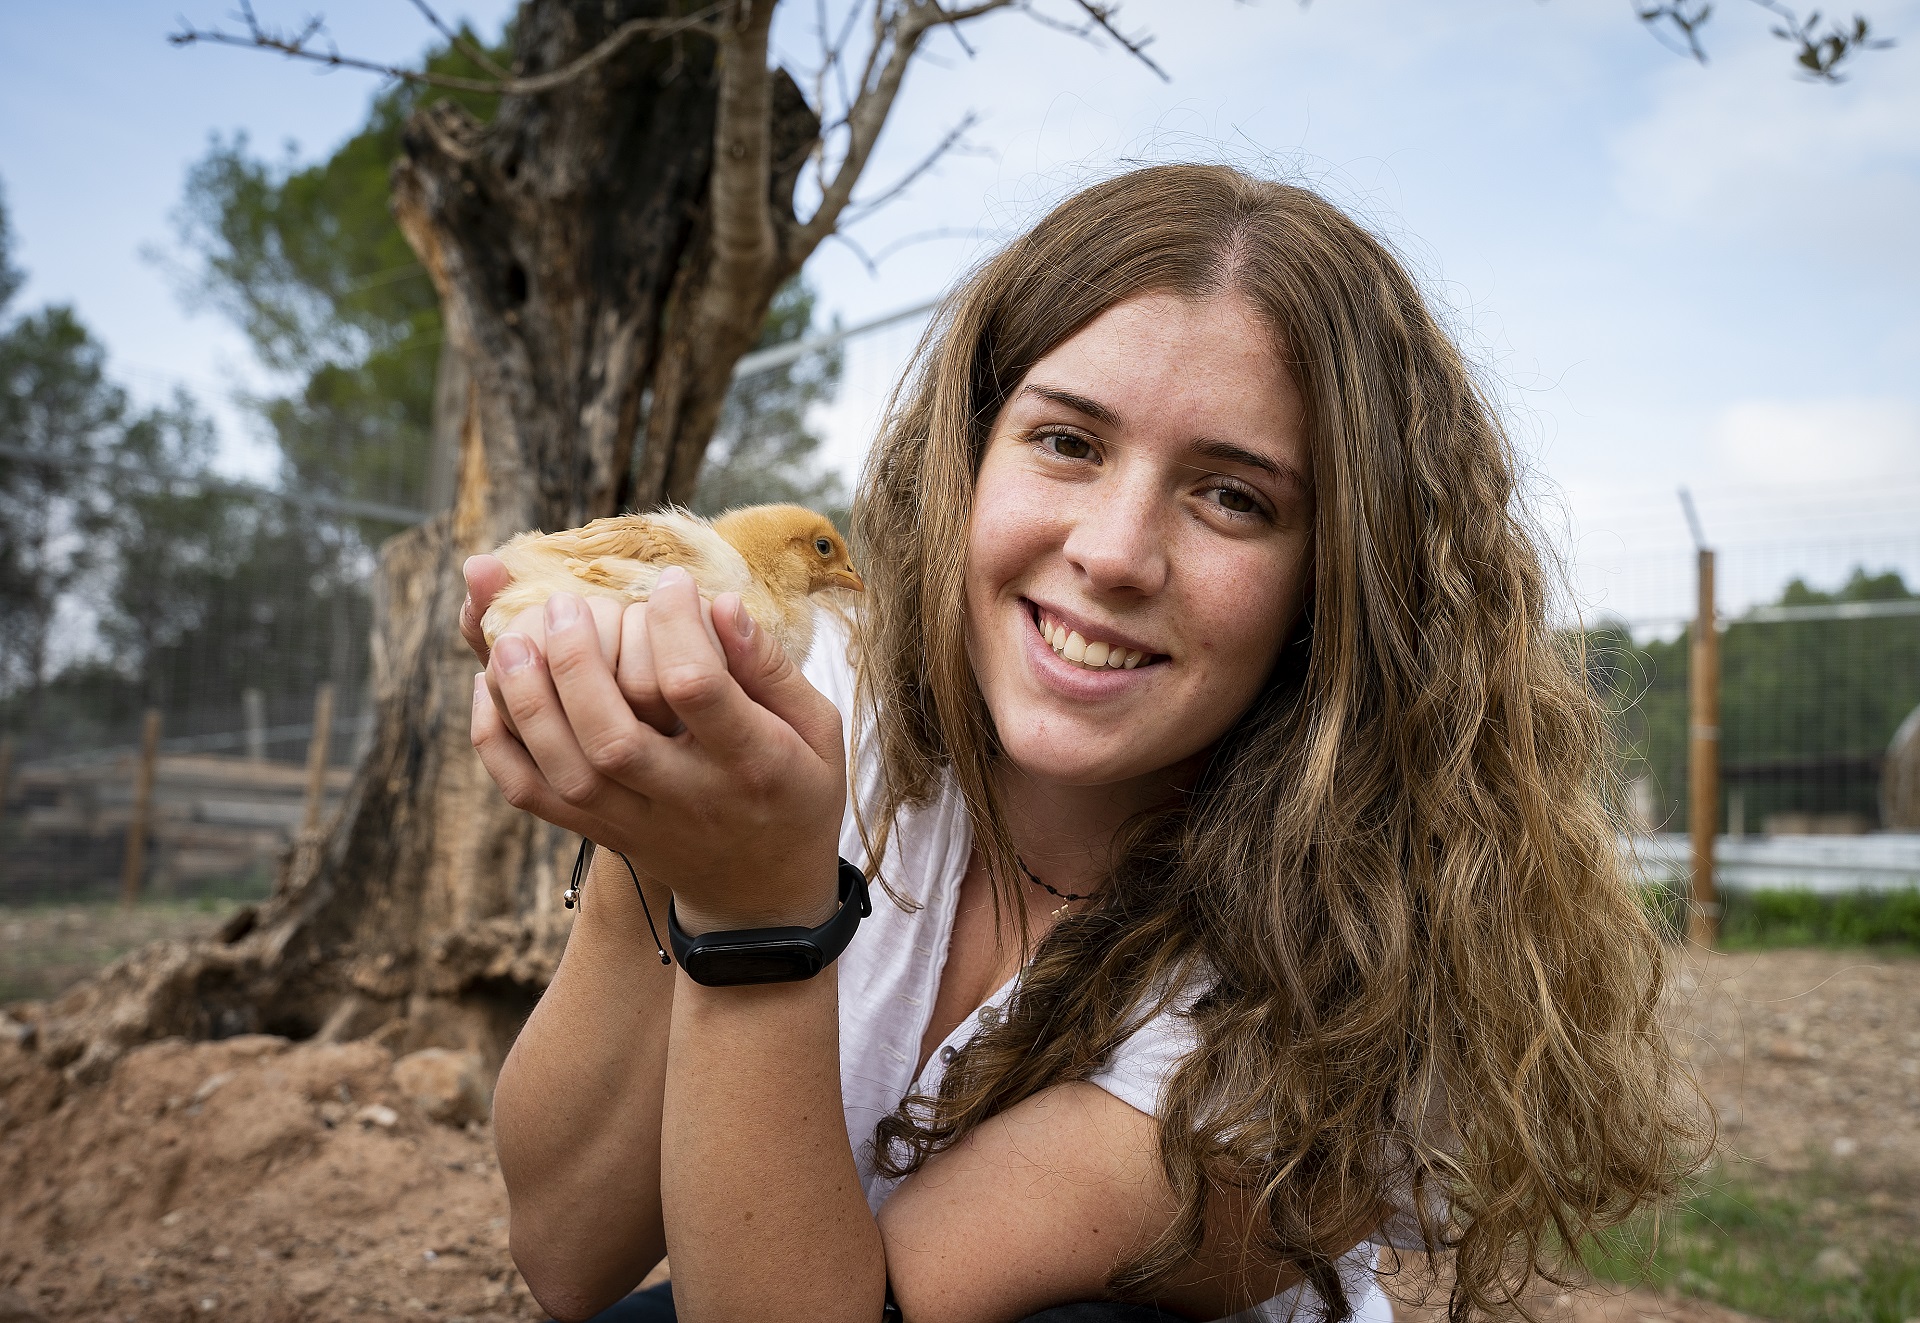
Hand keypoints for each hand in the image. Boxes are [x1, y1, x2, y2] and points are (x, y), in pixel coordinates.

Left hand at [472, 567, 845, 932]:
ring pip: (565, 770)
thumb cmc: (795, 791)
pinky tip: (491, 689)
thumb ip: (769, 668)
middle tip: (568, 604)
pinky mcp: (599, 833)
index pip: (697, 690)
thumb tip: (718, 603)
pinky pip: (532, 796)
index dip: (674, 625)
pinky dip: (498, 744)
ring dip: (528, 700)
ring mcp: (636, 822)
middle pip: (614, 737)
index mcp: (752, 762)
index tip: (670, 583)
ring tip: (514, 638)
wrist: (761, 897)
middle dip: (580, 663)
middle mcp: (687, 797)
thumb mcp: (816, 729)